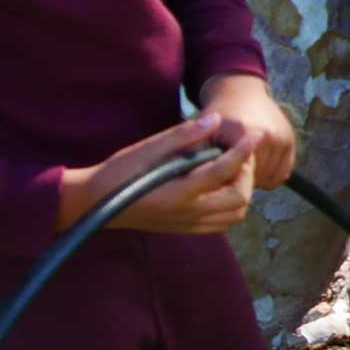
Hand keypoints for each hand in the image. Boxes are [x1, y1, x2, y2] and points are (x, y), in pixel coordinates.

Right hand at [60, 113, 260, 234]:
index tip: (254, 135)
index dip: (243, 151)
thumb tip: (215, 120)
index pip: (223, 171)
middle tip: (238, 155)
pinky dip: (230, 206)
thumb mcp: (147, 148)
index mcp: (178, 192)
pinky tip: (219, 186)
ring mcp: (187, 224)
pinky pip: (221, 223)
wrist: (94, 203)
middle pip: (238, 199)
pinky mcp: (184, 229)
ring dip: (241, 192)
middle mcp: (187, 213)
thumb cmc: (119, 171)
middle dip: (246, 175)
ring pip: (234, 215)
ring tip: (230, 170)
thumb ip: (182, 136)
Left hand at [201, 72, 297, 188]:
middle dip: (242, 182)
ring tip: (243, 168)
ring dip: (256, 180)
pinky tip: (257, 167)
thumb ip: (197, 156)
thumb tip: (197, 183)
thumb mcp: (201, 134)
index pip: (238, 175)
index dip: (227, 182)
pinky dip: (270, 176)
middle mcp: (268, 134)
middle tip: (229, 174)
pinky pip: (282, 174)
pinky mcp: (291, 141)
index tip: (219, 181)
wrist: (241, 92)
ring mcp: (282, 137)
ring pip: (269, 179)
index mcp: (242, 132)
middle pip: (255, 178)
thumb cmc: (218, 116)